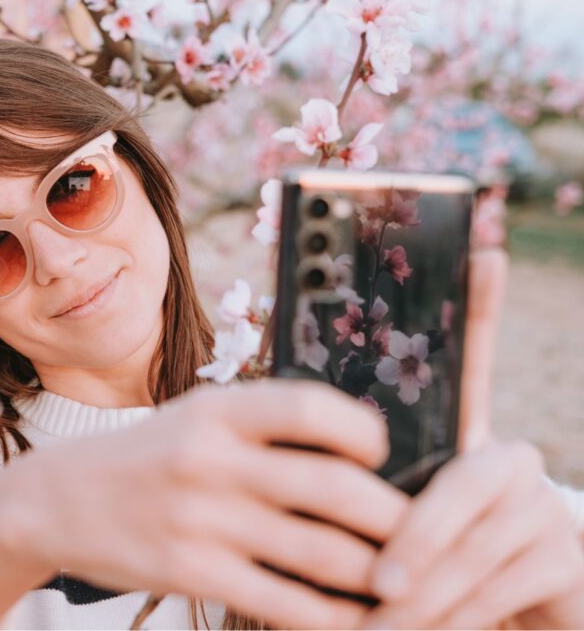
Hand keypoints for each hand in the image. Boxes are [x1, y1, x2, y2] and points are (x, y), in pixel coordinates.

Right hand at [9, 381, 407, 629]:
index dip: (364, 433)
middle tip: (426, 536)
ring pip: (322, 555)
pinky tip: (354, 618)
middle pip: (336, 491)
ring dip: (377, 574)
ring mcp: (201, 521)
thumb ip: (267, 424)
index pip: (312, 410)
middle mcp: (211, 461)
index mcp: (218, 410)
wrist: (58, 501)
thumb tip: (362, 448)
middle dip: (397, 520)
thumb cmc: (148, 454)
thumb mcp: (198, 416)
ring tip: (403, 580)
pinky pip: (284, 604)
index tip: (381, 456)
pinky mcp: (191, 574)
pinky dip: (331, 617)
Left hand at [358, 249, 583, 628]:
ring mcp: (542, 501)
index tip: (482, 252)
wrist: (499, 616)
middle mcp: (507, 456)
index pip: (472, 361)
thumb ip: (351, 488)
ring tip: (384, 622)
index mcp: (457, 436)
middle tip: (379, 584)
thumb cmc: (416, 562)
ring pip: (478, 543)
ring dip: (430, 592)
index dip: (481, 307)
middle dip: (418, 540)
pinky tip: (420, 629)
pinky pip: (505, 582)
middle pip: (463, 485)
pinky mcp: (568, 554)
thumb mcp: (381, 525)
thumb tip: (291, 456)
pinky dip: (459, 615)